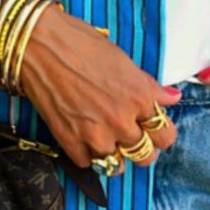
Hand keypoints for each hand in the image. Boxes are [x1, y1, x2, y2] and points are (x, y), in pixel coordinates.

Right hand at [18, 6, 180, 172]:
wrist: (38, 44)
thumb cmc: (80, 43)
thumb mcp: (123, 60)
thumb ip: (149, 85)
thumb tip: (170, 98)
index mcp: (139, 97)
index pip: (165, 135)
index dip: (160, 133)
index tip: (152, 130)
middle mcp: (121, 120)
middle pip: (145, 156)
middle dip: (141, 148)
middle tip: (131, 138)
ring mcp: (94, 134)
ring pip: (116, 166)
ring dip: (114, 155)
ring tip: (107, 140)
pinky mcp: (69, 141)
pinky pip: (87, 163)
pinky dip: (87, 155)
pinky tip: (84, 138)